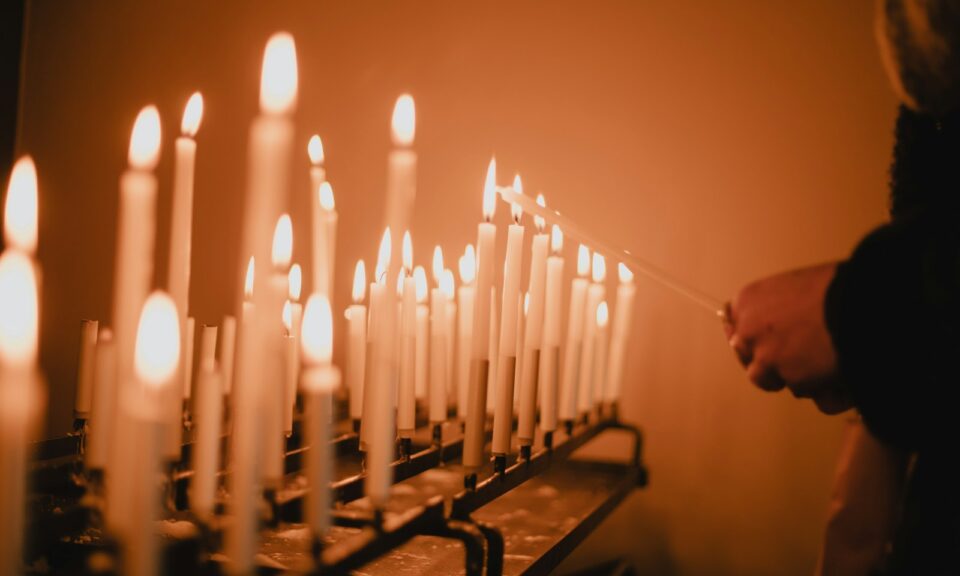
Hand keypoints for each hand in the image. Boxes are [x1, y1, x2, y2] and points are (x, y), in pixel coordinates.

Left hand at [725, 262, 851, 413]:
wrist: (863, 303)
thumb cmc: (838, 286)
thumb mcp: (798, 284)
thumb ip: (779, 305)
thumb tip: (782, 321)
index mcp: (748, 301)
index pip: (733, 325)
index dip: (751, 336)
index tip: (759, 342)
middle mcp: (749, 331)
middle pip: (746, 355)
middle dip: (766, 359)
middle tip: (794, 356)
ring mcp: (767, 358)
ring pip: (767, 379)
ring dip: (791, 376)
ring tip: (821, 366)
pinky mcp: (791, 380)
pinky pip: (803, 391)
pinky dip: (822, 389)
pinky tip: (841, 376)